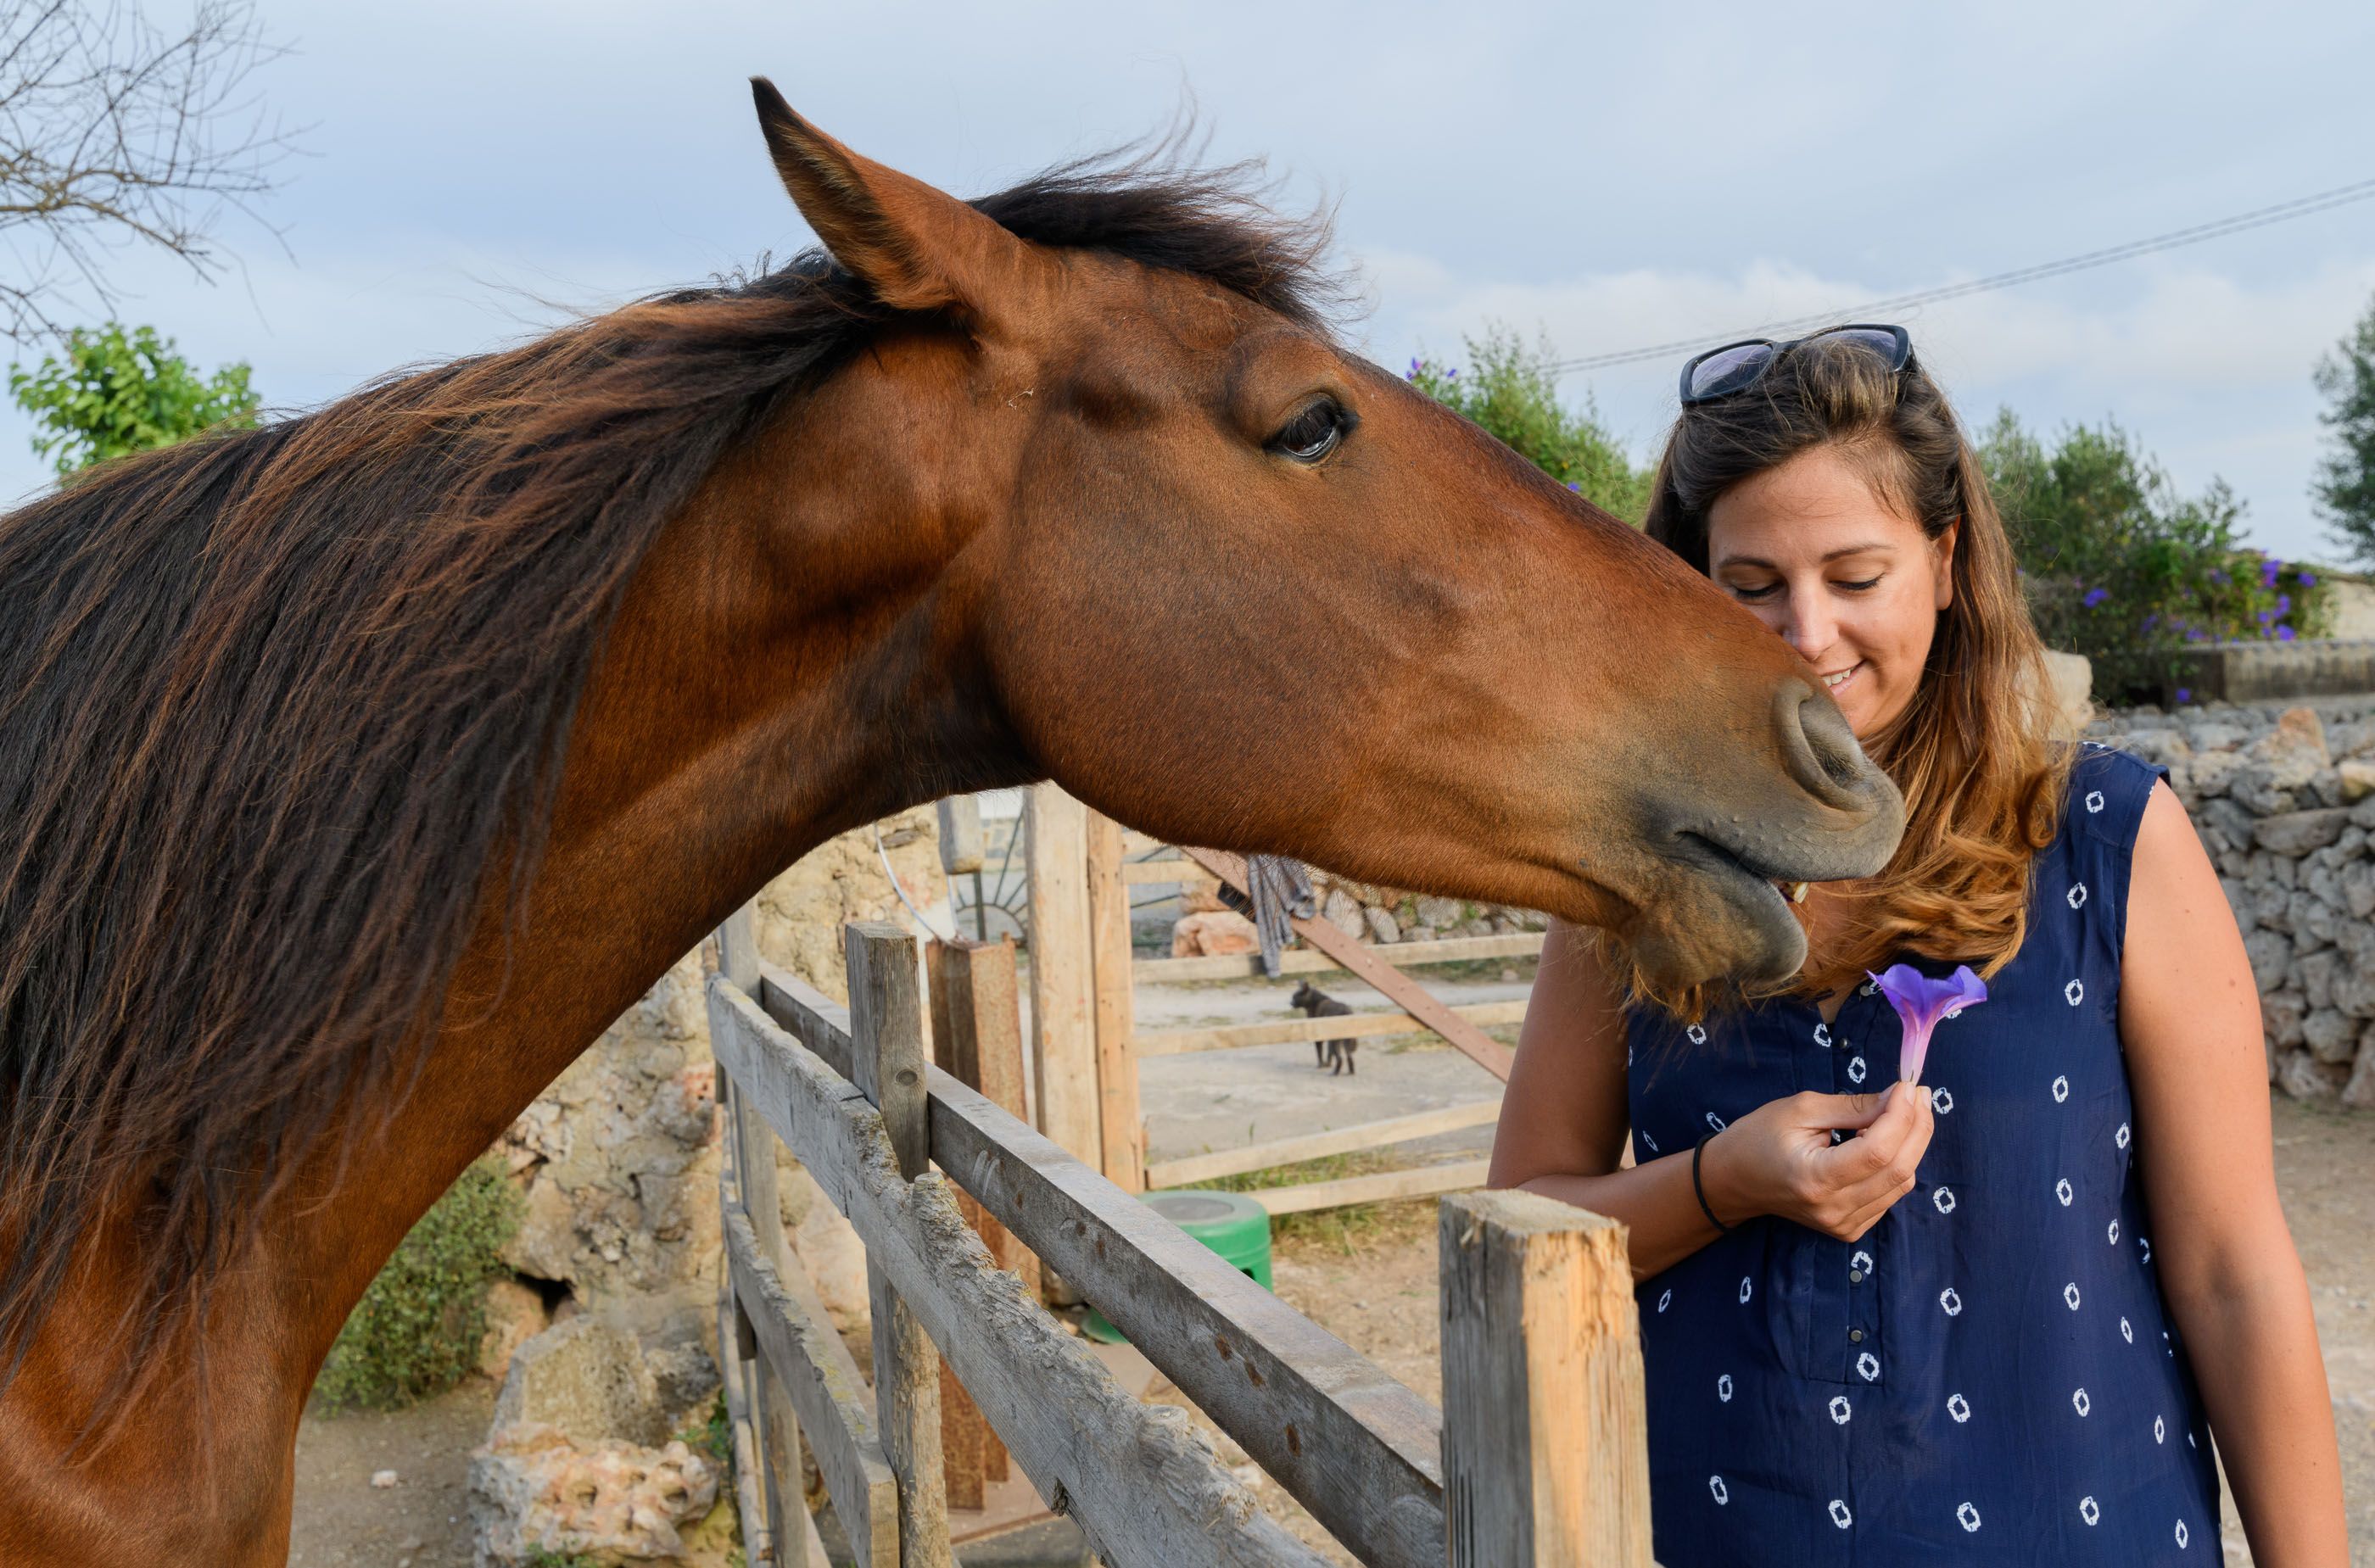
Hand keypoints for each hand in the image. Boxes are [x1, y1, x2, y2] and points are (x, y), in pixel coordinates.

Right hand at [1700, 1085, 1934, 1241]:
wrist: (1734, 1181)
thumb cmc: (1759, 1136)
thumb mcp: (1801, 1109)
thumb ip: (1853, 1106)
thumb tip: (1899, 1097)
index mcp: (1816, 1179)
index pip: (1877, 1151)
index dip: (1901, 1116)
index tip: (1908, 1086)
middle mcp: (1834, 1209)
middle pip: (1898, 1169)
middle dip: (1917, 1126)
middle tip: (1919, 1094)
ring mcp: (1844, 1224)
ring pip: (1902, 1183)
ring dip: (1913, 1143)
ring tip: (1907, 1110)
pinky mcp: (1850, 1228)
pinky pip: (1891, 1194)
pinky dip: (1898, 1163)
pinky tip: (1888, 1139)